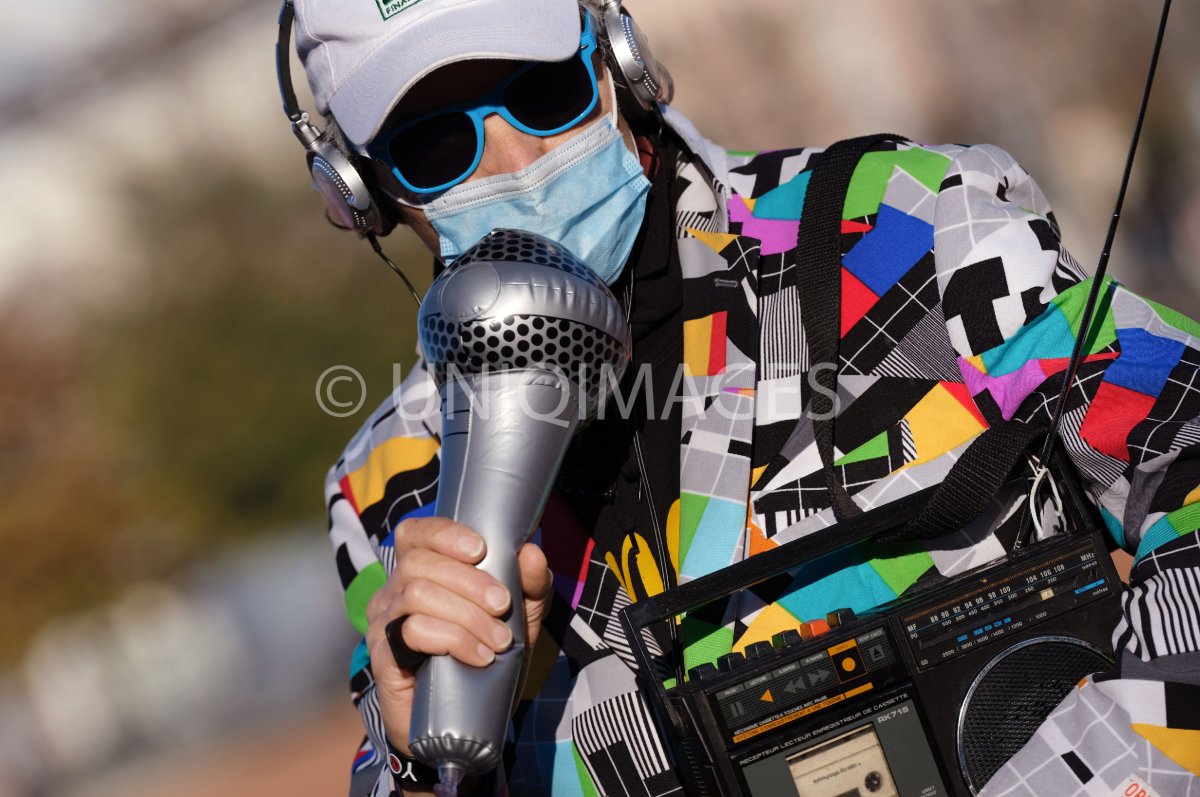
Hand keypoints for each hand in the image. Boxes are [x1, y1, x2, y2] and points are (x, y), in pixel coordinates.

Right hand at [364, 516, 552, 756]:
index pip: (415, 533)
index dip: (444, 533)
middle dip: (469, 581)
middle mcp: (393, 592)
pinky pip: (412, 633)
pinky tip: (480, 657)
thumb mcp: (518, 618)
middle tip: (502, 605)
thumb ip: (529, 584)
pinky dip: (453, 640)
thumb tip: (531, 553)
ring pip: (416, 596)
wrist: (464, 722)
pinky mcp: (384, 659)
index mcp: (418, 572)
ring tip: (499, 641)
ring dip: (467, 616)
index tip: (481, 549)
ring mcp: (383, 625)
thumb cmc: (486, 656)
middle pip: (419, 564)